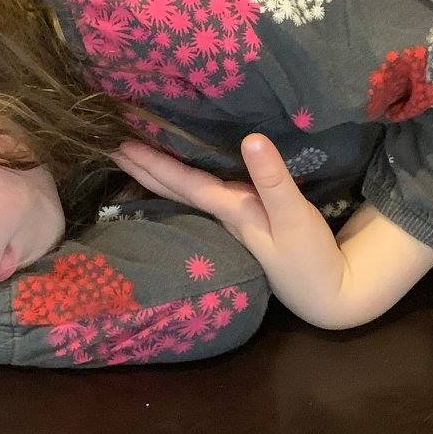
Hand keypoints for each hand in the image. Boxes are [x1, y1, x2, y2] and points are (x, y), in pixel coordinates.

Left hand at [115, 135, 354, 324]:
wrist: (325, 294)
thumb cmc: (311, 256)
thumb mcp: (296, 216)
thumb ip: (274, 180)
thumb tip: (252, 139)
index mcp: (231, 209)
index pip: (183, 182)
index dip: (152, 163)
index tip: (120, 143)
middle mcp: (224, 214)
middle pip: (174, 189)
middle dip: (142, 167)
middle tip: (107, 143)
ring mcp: (233, 220)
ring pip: (184, 193)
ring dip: (157, 175)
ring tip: (131, 157)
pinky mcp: (246, 222)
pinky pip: (203, 195)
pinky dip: (184, 182)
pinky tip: (180, 177)